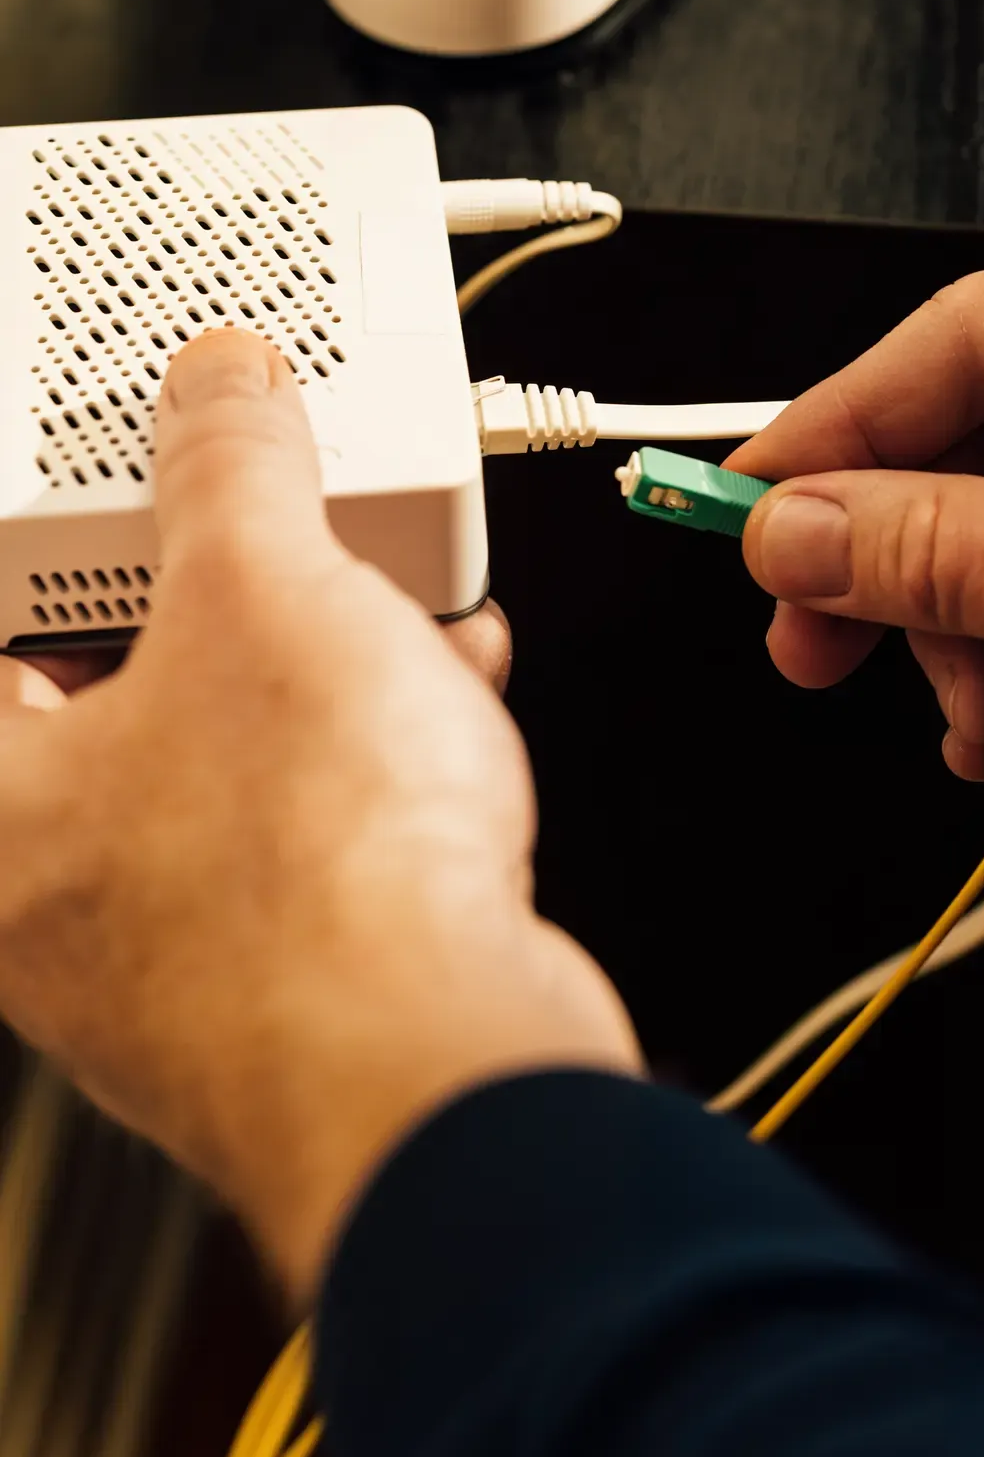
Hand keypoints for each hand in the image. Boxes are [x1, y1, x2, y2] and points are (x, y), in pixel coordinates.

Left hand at [0, 332, 637, 1302]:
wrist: (445, 1065)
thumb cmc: (316, 881)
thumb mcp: (269, 588)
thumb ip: (233, 466)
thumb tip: (217, 391)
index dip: (68, 545)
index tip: (134, 487)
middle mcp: (59, 908)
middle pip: (118, 702)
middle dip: (225, 602)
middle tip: (273, 534)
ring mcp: (175, 970)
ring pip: (231, 774)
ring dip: (321, 678)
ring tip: (393, 605)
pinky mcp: (294, 999)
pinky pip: (319, 841)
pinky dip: (381, 764)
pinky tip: (451, 700)